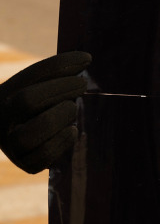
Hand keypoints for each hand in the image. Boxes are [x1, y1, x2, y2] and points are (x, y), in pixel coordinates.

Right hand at [0, 51, 90, 173]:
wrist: (22, 134)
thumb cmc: (38, 103)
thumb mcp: (39, 85)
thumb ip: (56, 73)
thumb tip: (85, 59)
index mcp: (4, 94)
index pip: (30, 76)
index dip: (60, 66)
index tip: (87, 59)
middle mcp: (3, 120)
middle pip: (27, 102)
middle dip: (62, 89)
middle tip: (81, 85)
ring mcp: (12, 145)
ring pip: (31, 134)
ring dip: (60, 117)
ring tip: (72, 109)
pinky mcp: (26, 164)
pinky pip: (42, 158)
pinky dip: (61, 143)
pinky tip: (71, 130)